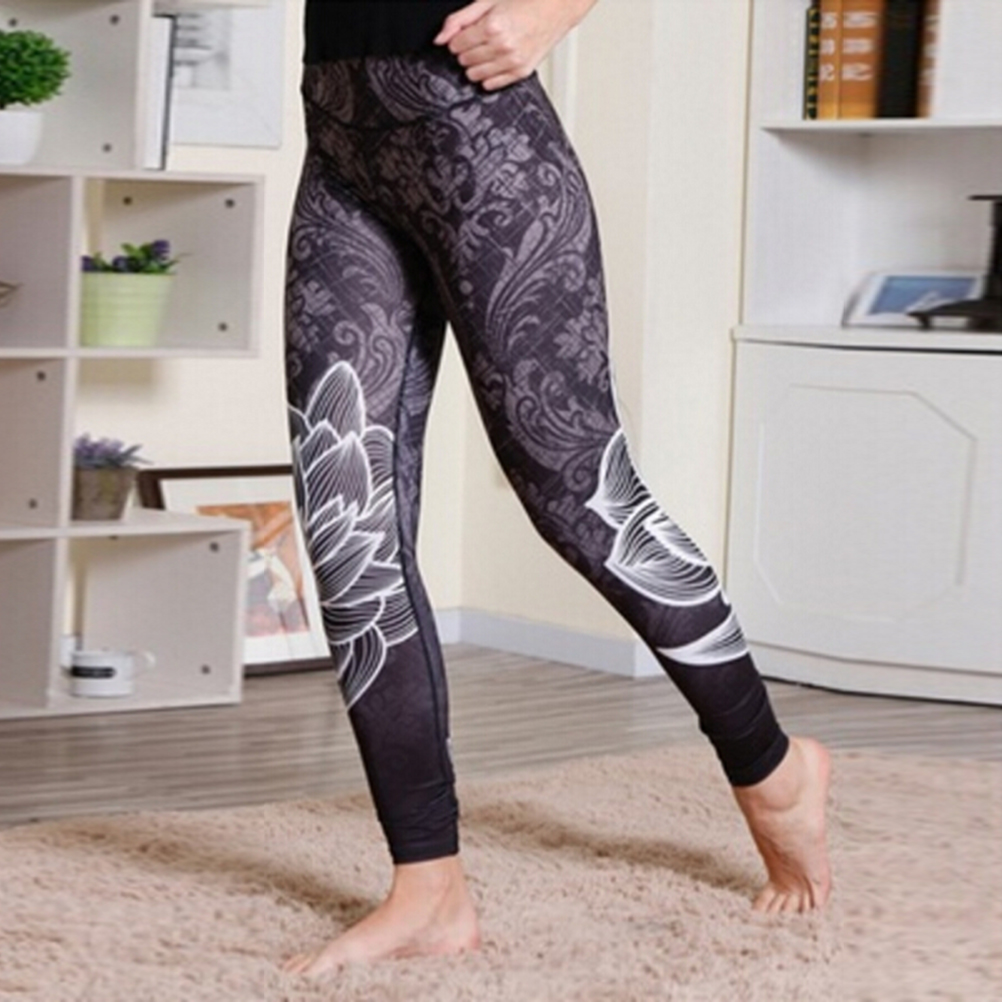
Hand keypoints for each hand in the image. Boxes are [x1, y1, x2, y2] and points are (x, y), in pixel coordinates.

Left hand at [435, 0, 596, 91]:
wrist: (557, 6)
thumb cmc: (526, 0)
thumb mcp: (489, 1)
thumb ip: (460, 19)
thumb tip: (440, 39)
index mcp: (492, 27)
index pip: (456, 45)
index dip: (458, 39)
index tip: (466, 34)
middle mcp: (502, 47)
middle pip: (464, 61)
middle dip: (467, 50)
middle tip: (479, 39)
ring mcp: (512, 62)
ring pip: (474, 75)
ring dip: (476, 64)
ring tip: (487, 50)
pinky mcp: (520, 73)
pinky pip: (491, 85)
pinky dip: (488, 75)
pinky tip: (495, 61)